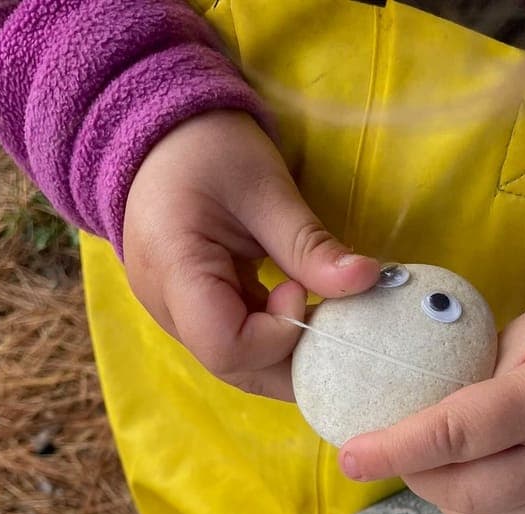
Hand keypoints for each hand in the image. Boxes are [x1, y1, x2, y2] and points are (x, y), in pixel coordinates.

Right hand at [122, 109, 377, 399]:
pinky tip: (301, 314)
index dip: (277, 335)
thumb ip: (309, 245)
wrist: (157, 134)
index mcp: (174, 269)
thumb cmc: (207, 147)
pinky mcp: (190, 314)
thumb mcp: (265, 187)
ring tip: (322, 322)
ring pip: (237, 364)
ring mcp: (174, 315)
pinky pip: (235, 344)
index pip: (226, 346)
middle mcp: (165, 306)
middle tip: (336, 330)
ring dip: (286, 354)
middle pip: (234, 368)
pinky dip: (273, 339)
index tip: (300, 289)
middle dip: (292, 361)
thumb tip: (367, 280)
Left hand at [339, 285, 524, 513]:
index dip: (400, 447)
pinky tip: (457, 477)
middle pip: (468, 489)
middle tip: (383, 448)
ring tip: (424, 460)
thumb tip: (403, 411)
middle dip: (412, 472)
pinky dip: (465, 509)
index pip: (463, 432)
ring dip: (437, 494)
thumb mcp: (523, 331)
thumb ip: (468, 376)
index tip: (351, 455)